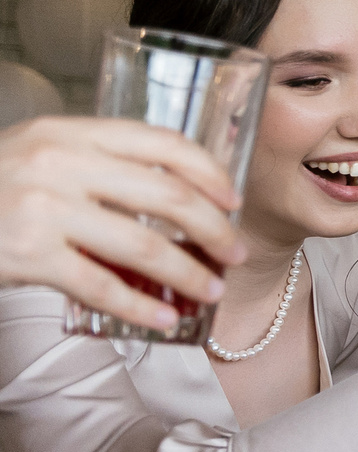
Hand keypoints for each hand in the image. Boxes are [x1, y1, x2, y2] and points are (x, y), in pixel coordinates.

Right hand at [0, 115, 243, 330]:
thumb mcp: (40, 154)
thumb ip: (97, 162)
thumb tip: (179, 194)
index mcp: (70, 132)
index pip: (161, 142)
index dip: (209, 172)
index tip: (233, 200)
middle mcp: (59, 163)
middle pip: (167, 195)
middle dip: (214, 229)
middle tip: (235, 253)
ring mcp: (43, 208)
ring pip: (144, 245)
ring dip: (188, 273)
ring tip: (210, 290)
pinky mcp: (28, 254)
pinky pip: (102, 286)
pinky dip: (141, 307)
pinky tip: (165, 319)